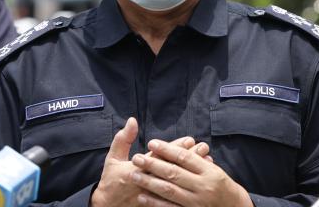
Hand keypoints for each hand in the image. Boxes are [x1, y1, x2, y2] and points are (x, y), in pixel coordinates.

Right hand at [90, 118, 209, 206]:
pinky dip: (190, 187)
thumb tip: (132, 120)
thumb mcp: (113, 158)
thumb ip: (123, 139)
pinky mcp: (156, 203)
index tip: (190, 140)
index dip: (176, 147)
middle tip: (204, 147)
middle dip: (189, 157)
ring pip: (178, 181)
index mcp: (137, 168)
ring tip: (207, 161)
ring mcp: (153, 194)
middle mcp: (147, 181)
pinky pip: (176, 196)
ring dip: (193, 171)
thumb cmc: (111, 181)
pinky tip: (200, 180)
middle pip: (173, 168)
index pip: (160, 156)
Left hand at [130, 139, 252, 206]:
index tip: (151, 143)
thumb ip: (195, 160)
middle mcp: (203, 186)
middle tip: (136, 158)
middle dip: (153, 164)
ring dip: (150, 182)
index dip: (167, 149)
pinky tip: (142, 197)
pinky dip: (155, 203)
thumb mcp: (213, 169)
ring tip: (135, 175)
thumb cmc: (220, 185)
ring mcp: (196, 202)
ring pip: (170, 190)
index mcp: (209, 171)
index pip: (184, 157)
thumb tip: (173, 147)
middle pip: (174, 173)